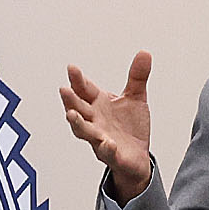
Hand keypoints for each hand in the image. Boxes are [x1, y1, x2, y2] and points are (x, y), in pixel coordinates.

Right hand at [59, 52, 154, 198]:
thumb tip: (144, 53)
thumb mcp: (136, 97)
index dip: (77, 80)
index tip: (72, 68)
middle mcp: (95, 121)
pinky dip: (106, 148)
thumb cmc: (130, 127)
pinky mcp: (113, 156)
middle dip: (70, 100)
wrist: (138, 156)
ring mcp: (100, 139)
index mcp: (98, 104)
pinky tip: (107, 142)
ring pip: (85, 132)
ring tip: (71, 115)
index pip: (84, 90)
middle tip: (64, 90)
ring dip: (78, 124)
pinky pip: (107, 153)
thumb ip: (137, 77)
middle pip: (79, 109)